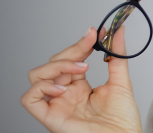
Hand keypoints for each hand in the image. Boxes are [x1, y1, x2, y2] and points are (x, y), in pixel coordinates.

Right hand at [21, 26, 141, 132]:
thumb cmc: (123, 121)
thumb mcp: (121, 81)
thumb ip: (117, 56)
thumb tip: (118, 31)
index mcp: (80, 86)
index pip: (71, 59)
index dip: (80, 44)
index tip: (95, 32)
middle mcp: (65, 94)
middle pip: (53, 63)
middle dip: (71, 51)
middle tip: (90, 45)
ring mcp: (56, 105)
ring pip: (37, 76)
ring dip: (57, 66)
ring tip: (81, 69)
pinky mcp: (50, 118)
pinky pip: (30, 99)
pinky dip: (42, 87)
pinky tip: (63, 87)